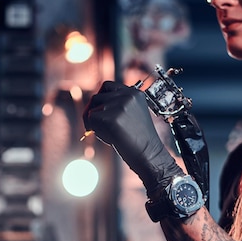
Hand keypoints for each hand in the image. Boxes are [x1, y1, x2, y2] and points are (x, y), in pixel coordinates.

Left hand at [83, 81, 182, 197]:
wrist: (150, 155)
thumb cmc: (141, 140)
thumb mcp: (132, 116)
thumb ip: (118, 107)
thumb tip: (93, 107)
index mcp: (135, 93)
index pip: (107, 86)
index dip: (101, 98)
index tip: (99, 110)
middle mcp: (127, 96)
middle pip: (96, 97)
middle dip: (93, 112)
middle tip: (95, 126)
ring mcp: (120, 106)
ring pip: (92, 109)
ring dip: (94, 122)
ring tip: (108, 134)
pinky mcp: (112, 118)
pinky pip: (91, 121)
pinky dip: (95, 130)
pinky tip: (109, 138)